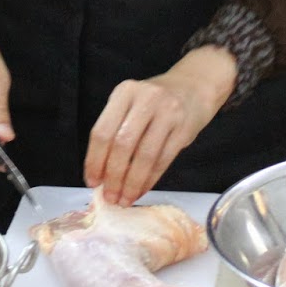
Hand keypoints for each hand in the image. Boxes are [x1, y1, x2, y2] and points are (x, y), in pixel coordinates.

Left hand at [83, 46, 234, 205]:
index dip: (94, 161)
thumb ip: (115, 131)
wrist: (194, 87)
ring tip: (124, 199)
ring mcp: (167, 113)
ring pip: (144, 156)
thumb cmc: (155, 102)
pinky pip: (163, 161)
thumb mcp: (131, 104)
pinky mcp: (184, 129)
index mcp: (124, 93)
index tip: (92, 182)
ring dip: (132, 183)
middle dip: (113, 176)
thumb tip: (101, 174)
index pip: (102, 131)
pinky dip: (149, 180)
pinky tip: (141, 190)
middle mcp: (145, 99)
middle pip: (122, 144)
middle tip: (109, 196)